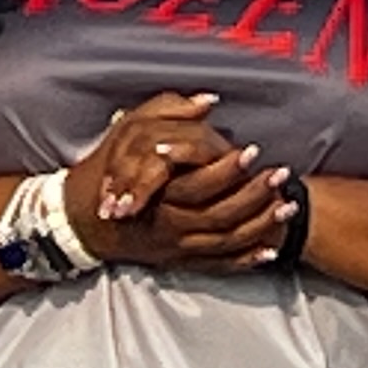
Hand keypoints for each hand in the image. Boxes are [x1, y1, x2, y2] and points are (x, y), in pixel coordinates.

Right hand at [66, 96, 293, 270]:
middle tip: (281, 174)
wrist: (78, 218)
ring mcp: (175, 246)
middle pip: (221, 215)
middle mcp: (168, 224)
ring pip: (225, 240)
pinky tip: (270, 250)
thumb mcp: (129, 131)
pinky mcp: (179, 261)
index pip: (199, 183)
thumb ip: (167, 113)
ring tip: (288, 206)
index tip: (253, 152)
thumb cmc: (103, 170)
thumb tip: (206, 103)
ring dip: (260, 224)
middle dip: (255, 195)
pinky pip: (218, 264)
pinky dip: (245, 259)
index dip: (229, 169)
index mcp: (157, 192)